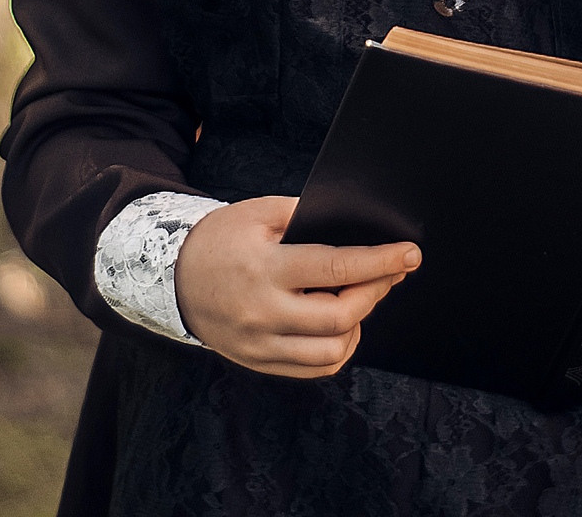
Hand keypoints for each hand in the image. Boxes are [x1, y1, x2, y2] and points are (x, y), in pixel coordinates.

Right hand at [174, 196, 420, 377]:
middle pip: (340, 316)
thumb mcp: (258, 213)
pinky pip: (313, 368)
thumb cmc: (219, 239)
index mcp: (264, 268)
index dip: (379, 262)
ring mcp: (259, 344)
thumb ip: (305, 215)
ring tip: (362, 298)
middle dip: (375, 291)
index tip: (410, 255)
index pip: (335, 268)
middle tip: (389, 272)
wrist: (171, 277)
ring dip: (359, 324)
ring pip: (331, 350)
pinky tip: (341, 326)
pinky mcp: (258, 362)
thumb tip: (355, 225)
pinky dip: (338, 349)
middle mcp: (262, 312)